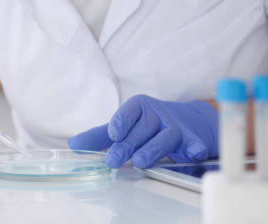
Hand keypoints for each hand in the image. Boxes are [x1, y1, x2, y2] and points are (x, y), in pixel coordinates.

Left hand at [67, 94, 217, 168]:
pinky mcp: (194, 140)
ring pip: (164, 138)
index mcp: (139, 106)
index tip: (113, 134)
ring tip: (139, 162)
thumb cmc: (147, 125)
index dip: (120, 122)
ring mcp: (176, 126)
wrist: (187, 122)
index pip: (128, 111)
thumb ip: (99, 136)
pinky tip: (193, 153)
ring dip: (152, 149)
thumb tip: (73, 145)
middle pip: (141, 130)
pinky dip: (195, 148)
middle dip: (127, 146)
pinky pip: (195, 144)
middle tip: (112, 161)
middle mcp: (158, 114)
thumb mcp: (123, 127)